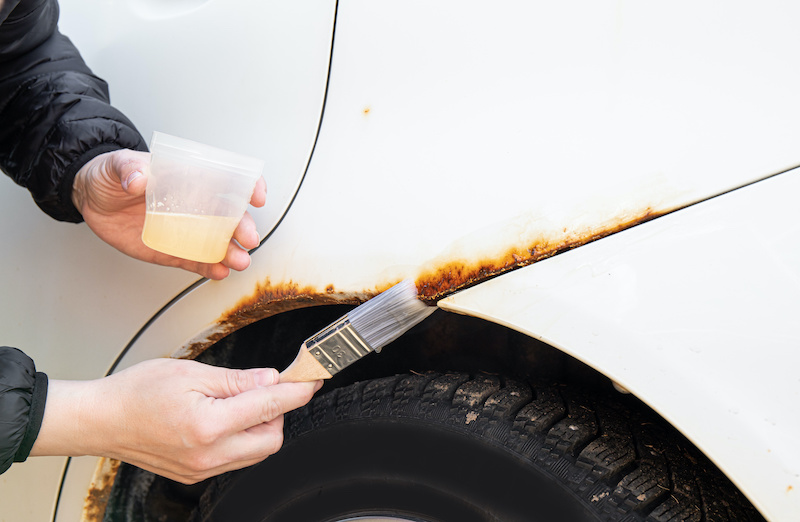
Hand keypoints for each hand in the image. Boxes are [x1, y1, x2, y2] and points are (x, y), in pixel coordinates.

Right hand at [30, 359, 321, 483]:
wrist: (101, 420)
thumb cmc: (137, 392)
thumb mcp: (191, 373)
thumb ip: (238, 380)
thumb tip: (272, 379)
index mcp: (208, 425)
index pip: (269, 407)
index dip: (296, 391)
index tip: (312, 379)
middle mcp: (208, 455)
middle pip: (271, 440)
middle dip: (278, 413)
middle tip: (268, 388)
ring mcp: (202, 469)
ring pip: (256, 453)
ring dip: (261, 427)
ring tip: (240, 401)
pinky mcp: (196, 474)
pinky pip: (236, 460)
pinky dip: (242, 438)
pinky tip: (227, 418)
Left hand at [71, 149, 267, 279]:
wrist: (92, 199)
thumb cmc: (111, 174)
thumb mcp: (117, 163)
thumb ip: (130, 169)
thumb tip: (139, 178)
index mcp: (188, 178)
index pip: (227, 179)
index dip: (247, 186)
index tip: (256, 197)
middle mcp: (194, 205)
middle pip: (228, 216)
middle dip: (243, 227)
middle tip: (248, 239)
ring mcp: (185, 229)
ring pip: (217, 242)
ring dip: (232, 252)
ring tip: (239, 262)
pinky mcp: (173, 250)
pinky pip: (197, 261)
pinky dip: (210, 268)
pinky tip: (220, 272)